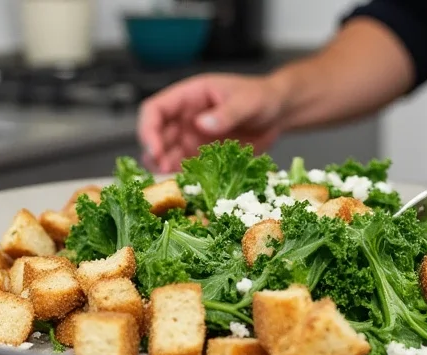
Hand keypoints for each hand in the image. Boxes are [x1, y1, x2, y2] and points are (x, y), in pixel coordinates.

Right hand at [137, 73, 284, 172]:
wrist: (278, 114)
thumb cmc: (262, 97)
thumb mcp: (247, 102)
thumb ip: (226, 113)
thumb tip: (201, 125)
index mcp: (189, 96)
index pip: (155, 110)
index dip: (148, 129)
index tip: (154, 149)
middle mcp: (185, 118)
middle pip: (155, 135)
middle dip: (154, 154)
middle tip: (162, 172)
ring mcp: (192, 138)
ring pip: (166, 154)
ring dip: (163, 168)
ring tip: (171, 182)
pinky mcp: (202, 156)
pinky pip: (184, 167)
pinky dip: (181, 177)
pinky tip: (185, 186)